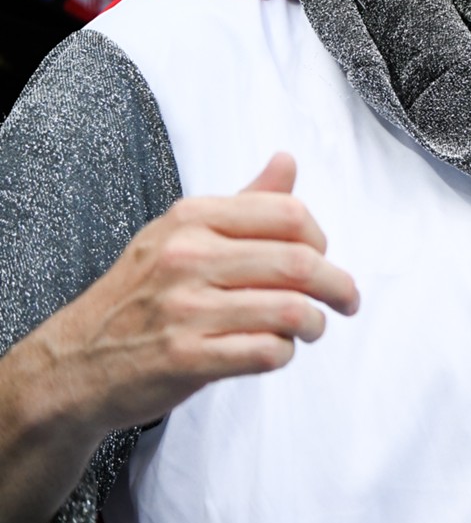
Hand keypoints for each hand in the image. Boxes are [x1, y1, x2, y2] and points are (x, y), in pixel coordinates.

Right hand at [14, 153, 357, 439]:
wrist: (73, 362)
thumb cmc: (141, 294)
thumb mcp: (181, 233)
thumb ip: (244, 202)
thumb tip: (287, 160)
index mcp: (192, 218)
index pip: (289, 214)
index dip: (321, 238)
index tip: (324, 257)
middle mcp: (187, 258)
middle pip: (300, 263)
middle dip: (338, 285)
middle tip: (345, 300)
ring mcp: (184, 309)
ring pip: (291, 310)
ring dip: (314, 324)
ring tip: (311, 328)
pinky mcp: (184, 359)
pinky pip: (265, 352)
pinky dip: (283, 354)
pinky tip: (275, 350)